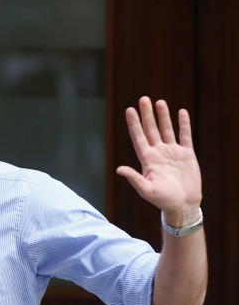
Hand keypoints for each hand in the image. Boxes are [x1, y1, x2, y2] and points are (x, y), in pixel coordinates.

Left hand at [116, 97, 201, 226]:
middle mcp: (158, 153)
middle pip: (151, 129)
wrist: (183, 205)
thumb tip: (118, 169)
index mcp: (147, 160)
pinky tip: (181, 112)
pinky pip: (185, 135)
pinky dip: (183, 124)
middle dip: (147, 114)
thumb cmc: (162, 200)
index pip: (138, 137)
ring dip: (163, 116)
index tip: (129, 110)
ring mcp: (172, 152)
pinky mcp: (186, 154)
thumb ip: (134, 178)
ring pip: (166, 129)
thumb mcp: (146, 190)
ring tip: (159, 102)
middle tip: (143, 99)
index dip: (133, 124)